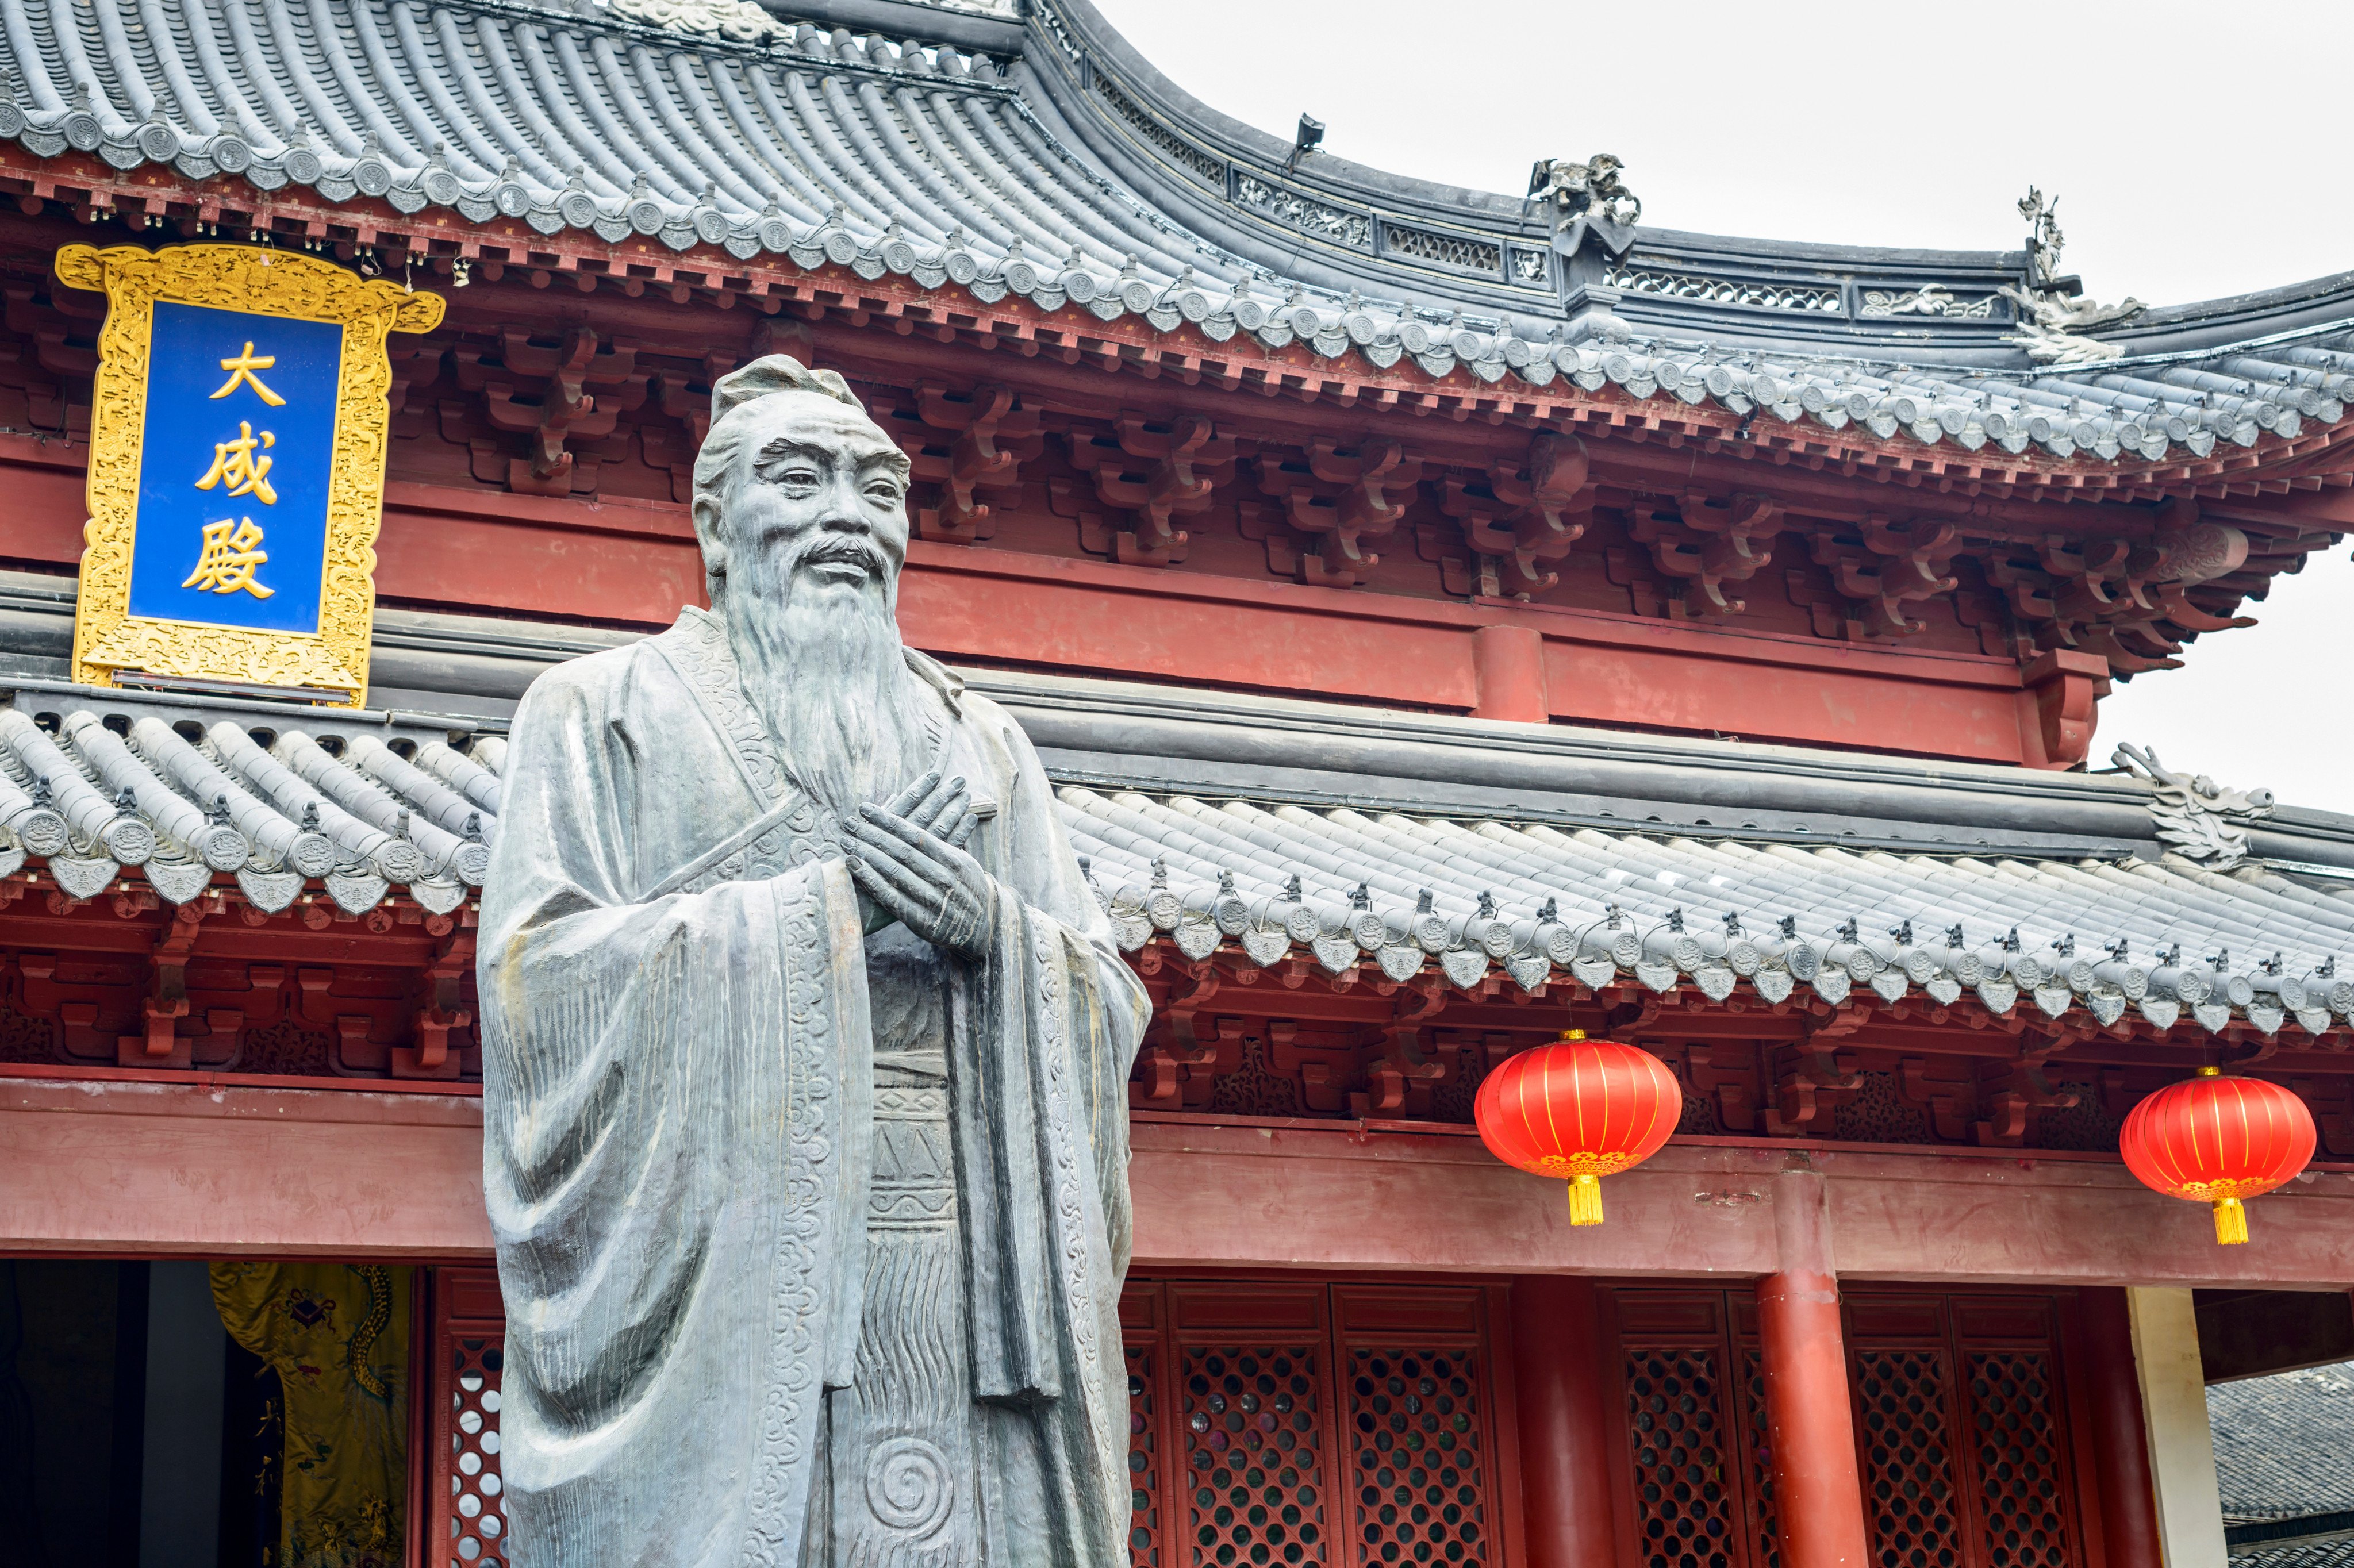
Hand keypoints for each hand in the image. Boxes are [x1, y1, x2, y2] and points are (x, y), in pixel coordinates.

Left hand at [843, 778, 995, 957]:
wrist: (985, 927)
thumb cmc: (968, 888)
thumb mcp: (964, 861)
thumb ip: (942, 843)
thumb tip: (922, 817)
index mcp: (952, 859)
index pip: (914, 834)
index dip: (888, 820)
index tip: (866, 809)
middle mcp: (942, 877)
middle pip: (900, 850)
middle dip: (871, 834)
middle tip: (849, 821)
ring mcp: (931, 899)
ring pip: (893, 871)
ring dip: (866, 854)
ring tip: (846, 840)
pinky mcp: (920, 921)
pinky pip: (891, 897)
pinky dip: (870, 880)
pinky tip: (854, 866)